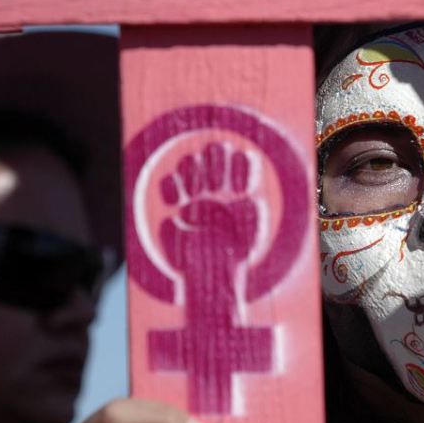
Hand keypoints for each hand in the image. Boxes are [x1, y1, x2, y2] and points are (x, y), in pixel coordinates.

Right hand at [159, 143, 258, 274]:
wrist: (209, 271)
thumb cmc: (236, 251)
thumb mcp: (252, 236)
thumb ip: (254, 216)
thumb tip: (249, 198)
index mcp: (241, 184)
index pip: (243, 159)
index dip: (240, 167)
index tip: (239, 191)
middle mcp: (219, 180)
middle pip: (215, 151)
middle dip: (215, 165)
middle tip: (217, 188)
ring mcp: (195, 187)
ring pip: (190, 160)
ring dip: (192, 172)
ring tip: (194, 195)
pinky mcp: (175, 199)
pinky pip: (168, 181)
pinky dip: (170, 188)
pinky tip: (174, 203)